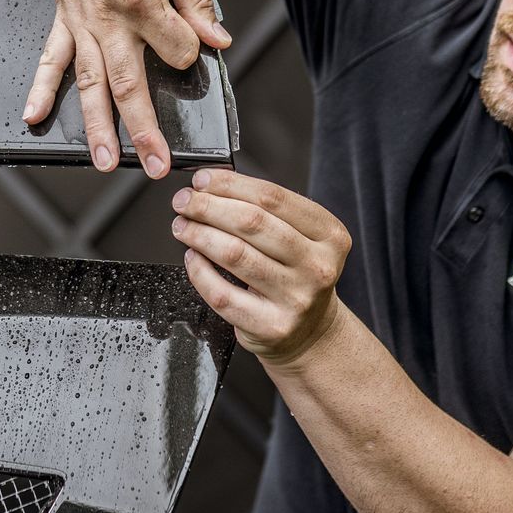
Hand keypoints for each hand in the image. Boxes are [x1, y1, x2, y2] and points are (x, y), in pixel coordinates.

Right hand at [22, 0, 230, 175]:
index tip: (194, 42)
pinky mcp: (63, 15)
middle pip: (127, 83)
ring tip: (104, 162)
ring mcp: (80, 18)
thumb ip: (198, 2)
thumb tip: (216, 44)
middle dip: (144, 130)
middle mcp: (106, 14)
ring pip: (88, 83)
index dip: (191, 49)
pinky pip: (50, 58)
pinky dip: (40, 89)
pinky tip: (33, 118)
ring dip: (96, 126)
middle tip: (157, 167)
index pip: (176, 48)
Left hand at [170, 169, 351, 365]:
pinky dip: (199, 271)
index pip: (273, 198)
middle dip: (208, 207)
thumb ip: (268, 211)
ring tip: (183, 226)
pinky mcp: (270, 325)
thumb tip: (214, 185)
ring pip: (234, 255)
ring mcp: (295, 298)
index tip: (203, 180)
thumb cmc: (297, 275)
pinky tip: (193, 258)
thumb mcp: (302, 238)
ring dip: (199, 234)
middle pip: (252, 223)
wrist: (311, 332)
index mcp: (329, 235)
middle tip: (185, 201)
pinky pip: (222, 293)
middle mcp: (317, 266)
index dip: (230, 185)